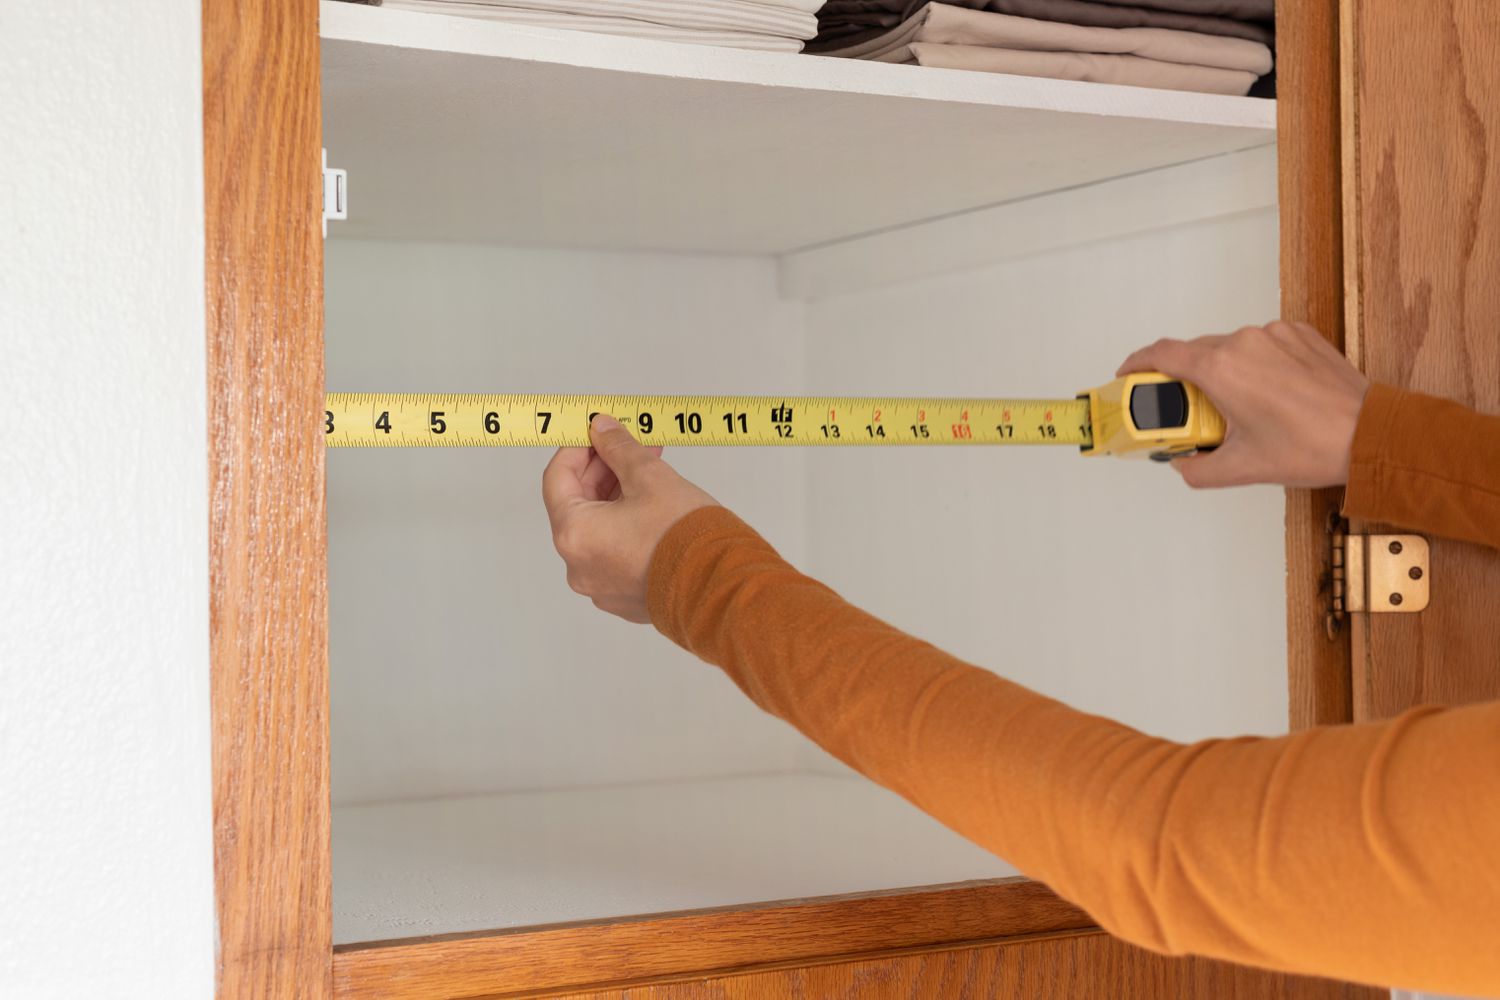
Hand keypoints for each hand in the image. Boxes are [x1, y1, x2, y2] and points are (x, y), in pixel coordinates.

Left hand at [542, 415, 717, 622]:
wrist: (722, 586)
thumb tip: (602, 429)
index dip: (576, 448)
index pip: (557, 478)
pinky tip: (653, 508)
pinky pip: (616, 553)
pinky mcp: (625, 597)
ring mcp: (602, 586)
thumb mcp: (649, 476)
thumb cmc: (686, 538)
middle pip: (578, 505)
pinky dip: (627, 527)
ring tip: (649, 472)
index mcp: (575, 535)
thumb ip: (618, 448)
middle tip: (629, 446)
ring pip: (599, 529)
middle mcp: (580, 567)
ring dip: (618, 497)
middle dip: (603, 471)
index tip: (595, 433)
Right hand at [1117, 321, 1369, 488]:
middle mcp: (1244, 342)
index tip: (1129, 376)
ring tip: (1238, 408)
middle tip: (1187, 411)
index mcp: (1221, 370)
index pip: (1161, 355)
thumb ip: (1197, 470)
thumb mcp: (1242, 469)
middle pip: (1194, 353)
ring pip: (1229, 348)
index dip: (1137, 364)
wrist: (1369, 434)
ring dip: (1223, 373)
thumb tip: (1182, 463)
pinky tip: (1269, 393)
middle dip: (1184, 380)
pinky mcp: (1298, 334)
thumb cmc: (1312, 447)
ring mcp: (1274, 334)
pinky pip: (1261, 344)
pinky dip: (1255, 365)